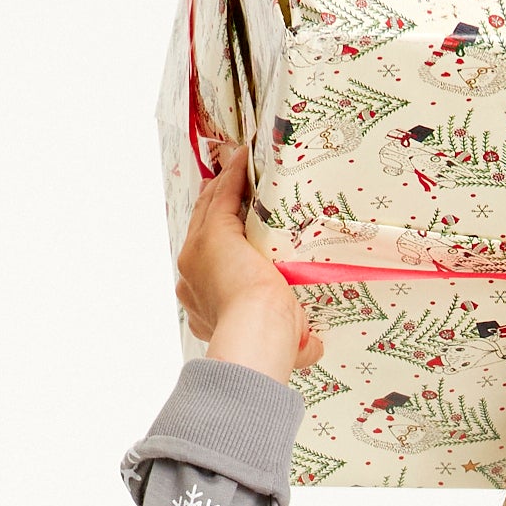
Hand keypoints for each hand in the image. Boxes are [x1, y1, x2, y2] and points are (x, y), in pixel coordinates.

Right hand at [177, 145, 319, 385]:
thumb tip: (313, 347)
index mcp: (201, 303)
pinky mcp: (214, 234)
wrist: (256, 335)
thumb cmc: (270, 343)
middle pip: (202, 230)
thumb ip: (298, 342)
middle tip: (227, 186)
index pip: (210, 264)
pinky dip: (232, 176)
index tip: (233, 229)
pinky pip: (222, 196)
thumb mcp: (286, 343)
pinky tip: (242, 158)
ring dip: (222, 187)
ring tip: (237, 165)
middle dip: (215, 207)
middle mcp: (191, 276)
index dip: (220, 243)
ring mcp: (198, 252)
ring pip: (209, 210)